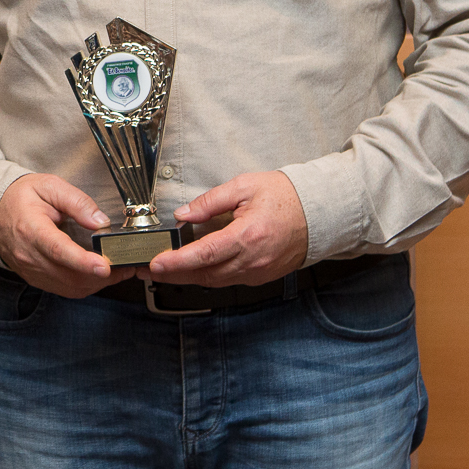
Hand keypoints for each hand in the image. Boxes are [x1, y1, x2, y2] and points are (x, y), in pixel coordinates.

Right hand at [0, 173, 122, 297]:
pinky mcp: (36, 279)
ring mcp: (32, 270)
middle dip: (101, 275)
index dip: (83, 261)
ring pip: (70, 287)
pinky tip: (98, 275)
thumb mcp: (49, 186)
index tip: (105, 265)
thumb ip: (77, 202)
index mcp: (31, 230)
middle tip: (125, 265)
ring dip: (97, 282)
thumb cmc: (21, 198)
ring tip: (117, 270)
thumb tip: (100, 221)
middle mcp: (29, 255)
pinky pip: (65, 290)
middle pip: (69, 275)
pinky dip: (86, 285)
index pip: (59, 250)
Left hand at [143, 171, 308, 288]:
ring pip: (215, 281)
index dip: (176, 261)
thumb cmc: (286, 198)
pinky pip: (229, 281)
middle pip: (205, 274)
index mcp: (248, 236)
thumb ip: (211, 201)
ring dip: (188, 277)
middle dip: (174, 274)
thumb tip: (185, 214)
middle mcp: (252, 260)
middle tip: (149, 269)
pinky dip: (209, 276)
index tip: (156, 263)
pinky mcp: (261, 277)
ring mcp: (258, 272)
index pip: (204, 254)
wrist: (319, 214)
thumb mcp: (245, 186)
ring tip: (166, 269)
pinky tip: (195, 268)